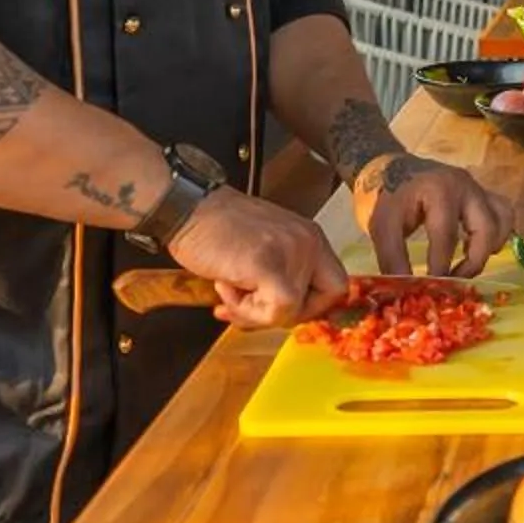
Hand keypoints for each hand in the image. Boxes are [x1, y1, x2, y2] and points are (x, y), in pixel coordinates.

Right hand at [166, 187, 351, 328]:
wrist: (187, 207)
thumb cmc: (217, 228)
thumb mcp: (266, 245)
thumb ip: (283, 273)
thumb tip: (285, 314)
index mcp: (311, 236)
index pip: (336, 286)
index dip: (309, 306)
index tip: (278, 307)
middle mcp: (309, 241)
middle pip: (320, 303)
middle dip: (282, 315)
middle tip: (249, 307)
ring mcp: (291, 251)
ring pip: (290, 311)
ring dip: (252, 311)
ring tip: (227, 286)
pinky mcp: (269, 263)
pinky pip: (276, 310)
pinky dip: (247, 311)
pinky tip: (225, 288)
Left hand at [351, 150, 514, 279]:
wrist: (396, 170)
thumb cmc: (391, 198)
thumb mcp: (383, 227)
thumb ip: (393, 258)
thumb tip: (408, 292)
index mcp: (439, 190)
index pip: (447, 235)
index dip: (441, 265)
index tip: (432, 287)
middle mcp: (466, 187)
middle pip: (486, 228)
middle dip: (473, 261)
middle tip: (454, 280)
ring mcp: (479, 189)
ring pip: (502, 220)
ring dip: (489, 247)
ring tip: (467, 263)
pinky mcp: (484, 194)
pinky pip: (504, 215)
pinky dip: (495, 235)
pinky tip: (475, 248)